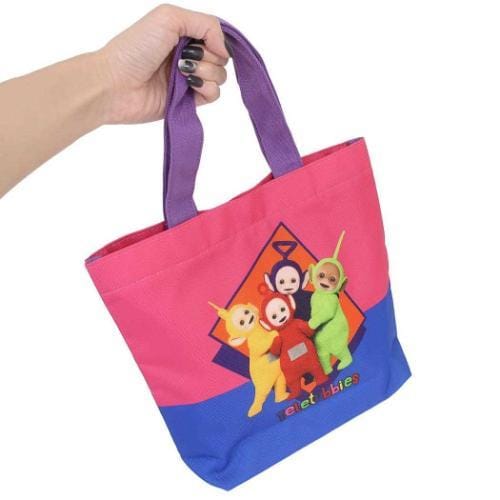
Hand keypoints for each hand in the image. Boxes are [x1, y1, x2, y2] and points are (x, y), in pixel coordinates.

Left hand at [98, 4, 228, 123]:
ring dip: (206, 72)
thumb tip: (225, 50)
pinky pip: (214, 95)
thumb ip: (206, 24)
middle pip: (220, 57)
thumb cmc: (135, 48)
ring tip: (182, 72)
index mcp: (182, 34)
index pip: (215, 36)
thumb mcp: (170, 17)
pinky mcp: (188, 101)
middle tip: (184, 58)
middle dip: (208, 56)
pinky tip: (189, 86)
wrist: (115, 84)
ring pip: (220, 76)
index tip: (201, 42)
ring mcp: (188, 80)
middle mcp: (187, 56)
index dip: (215, 39)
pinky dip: (206, 89)